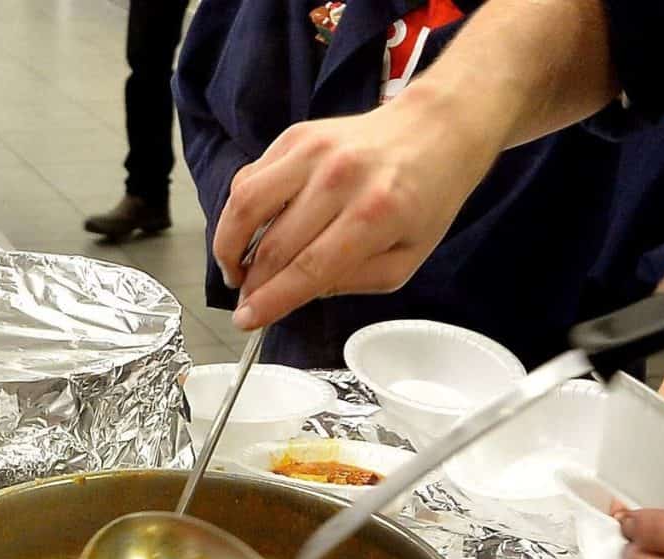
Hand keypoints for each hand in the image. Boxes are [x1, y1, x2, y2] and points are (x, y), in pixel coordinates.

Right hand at [215, 92, 500, 330]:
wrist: (434, 132)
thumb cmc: (424, 201)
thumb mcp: (405, 260)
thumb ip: (352, 282)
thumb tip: (297, 291)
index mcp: (375, 215)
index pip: (307, 269)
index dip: (270, 301)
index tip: (246, 321)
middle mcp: (339, 178)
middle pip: (274, 245)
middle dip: (251, 283)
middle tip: (246, 300)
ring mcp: (313, 151)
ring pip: (246, 204)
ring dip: (228, 244)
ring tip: (235, 268)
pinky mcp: (295, 137)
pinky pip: (250, 178)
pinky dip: (240, 212)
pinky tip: (251, 232)